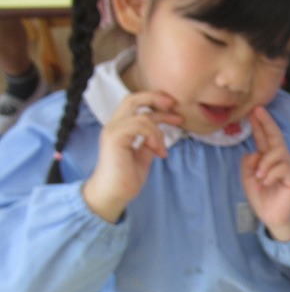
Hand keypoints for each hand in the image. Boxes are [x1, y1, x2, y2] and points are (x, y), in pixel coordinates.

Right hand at [81, 91, 178, 223]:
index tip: (173, 107)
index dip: (153, 101)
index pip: (135, 104)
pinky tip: (157, 151)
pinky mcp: (114, 137)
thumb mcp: (143, 156)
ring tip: (161, 150)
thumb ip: (148, 143)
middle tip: (173, 104)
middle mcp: (114, 125)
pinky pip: (140, 125)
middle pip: (132, 99)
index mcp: (120, 128)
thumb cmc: (127, 178)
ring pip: (142, 116)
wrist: (114, 193)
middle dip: (155, 98)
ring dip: (159, 132)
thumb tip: (158, 136)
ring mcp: (113, 130)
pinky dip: (154, 136)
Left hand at [240, 106, 289, 240]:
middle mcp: (282, 161)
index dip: (259, 125)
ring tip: (259, 177)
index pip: (265, 139)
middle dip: (266, 123)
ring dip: (265, 163)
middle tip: (257, 110)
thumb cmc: (263, 199)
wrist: (275, 219)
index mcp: (270, 160)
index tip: (253, 110)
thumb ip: (249, 164)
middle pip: (276, 137)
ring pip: (278, 153)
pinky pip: (283, 167)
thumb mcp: (249, 180)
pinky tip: (266, 182)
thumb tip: (255, 153)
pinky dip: (270, 173)